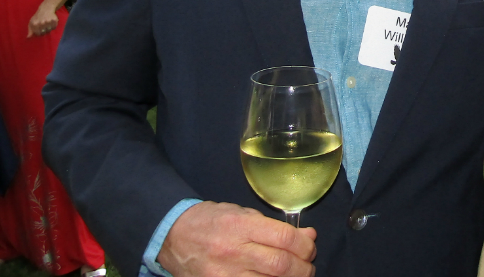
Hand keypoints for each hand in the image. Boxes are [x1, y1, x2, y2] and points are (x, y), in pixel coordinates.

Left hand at [28, 4, 59, 37]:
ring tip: (47, 24)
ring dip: (48, 29)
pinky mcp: (54, 20)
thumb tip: (28, 38)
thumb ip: (30, 31)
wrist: (46, 9)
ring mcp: (48, 21)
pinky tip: (50, 23)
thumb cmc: (37, 17)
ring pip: (49, 30)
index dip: (39, 33)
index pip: (38, 34)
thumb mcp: (31, 22)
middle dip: (44, 31)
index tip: (39, 30)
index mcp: (35, 24)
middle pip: (44, 33)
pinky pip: (54, 28)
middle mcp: (41, 23)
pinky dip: (53, 26)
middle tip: (43, 27)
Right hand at [157, 201, 316, 276]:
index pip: (284, 238)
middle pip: (280, 265)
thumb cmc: (210, 221)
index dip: (305, 244)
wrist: (174, 236)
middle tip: (308, 263)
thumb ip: (274, 226)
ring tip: (297, 273)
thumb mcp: (242, 213)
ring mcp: (225, 274)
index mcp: (240, 225)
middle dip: (303, 266)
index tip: (309, 245)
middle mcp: (233, 251)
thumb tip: (307, 236)